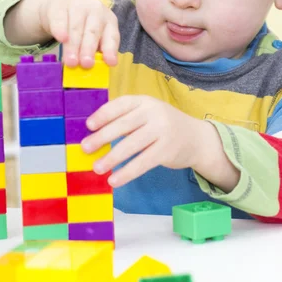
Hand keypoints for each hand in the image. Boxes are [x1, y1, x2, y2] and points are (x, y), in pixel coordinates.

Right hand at [38, 0, 118, 67]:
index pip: (112, 36)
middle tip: (86, 64)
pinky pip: (60, 19)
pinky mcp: (60, 6)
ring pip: (76, 27)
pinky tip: (61, 39)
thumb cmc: (81, 27)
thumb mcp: (92, 38)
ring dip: (74, 46)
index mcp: (109, 21)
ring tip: (71, 62)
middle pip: (93, 32)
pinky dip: (61, 29)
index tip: (111, 63)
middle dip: (89, 49)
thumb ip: (94, 51)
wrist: (60, 7)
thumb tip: (91, 71)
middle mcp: (96, 11)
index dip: (111, 50)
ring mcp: (78, 6)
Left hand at [82, 95, 204, 186]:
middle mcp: (154, 112)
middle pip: (124, 125)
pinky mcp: (167, 150)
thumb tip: (96, 134)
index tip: (88, 125)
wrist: (197, 138)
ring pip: (132, 145)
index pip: (121, 104)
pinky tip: (114, 180)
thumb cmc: (164, 126)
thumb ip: (127, 119)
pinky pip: (143, 162)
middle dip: (102, 137)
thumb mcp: (149, 113)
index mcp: (145, 101)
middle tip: (85, 148)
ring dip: (112, 158)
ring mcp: (162, 130)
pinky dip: (127, 172)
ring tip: (97, 167)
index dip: (104, 114)